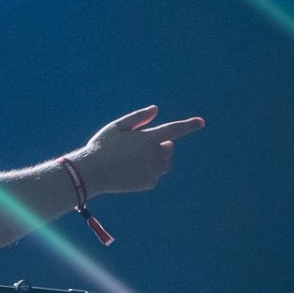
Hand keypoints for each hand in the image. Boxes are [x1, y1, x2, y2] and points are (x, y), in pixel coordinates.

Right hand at [71, 105, 203, 195]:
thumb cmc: (102, 146)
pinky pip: (155, 176)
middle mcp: (153, 155)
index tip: (201, 122)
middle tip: (142, 146)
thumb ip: (138, 117)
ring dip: (157, 159)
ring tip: (135, 159)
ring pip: (165, 163)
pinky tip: (130, 171)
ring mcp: (152, 170)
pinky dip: (148, 172)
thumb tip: (155, 109)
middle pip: (169, 148)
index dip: (188, 125)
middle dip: (162, 145)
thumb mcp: (117, 126)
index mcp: (147, 138)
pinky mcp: (148, 183)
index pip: (174, 130)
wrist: (92, 172)